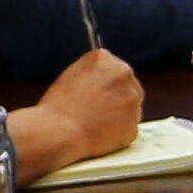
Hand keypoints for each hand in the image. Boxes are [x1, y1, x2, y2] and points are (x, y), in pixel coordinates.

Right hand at [10, 48, 145, 177]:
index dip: (104, 81)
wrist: (61, 132)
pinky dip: (117, 133)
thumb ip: (92, 72)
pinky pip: (127, 128)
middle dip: (116, 95)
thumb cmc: (58, 106)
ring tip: (94, 122)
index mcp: (105, 58)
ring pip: (130, 107)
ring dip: (118, 113)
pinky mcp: (134, 124)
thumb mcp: (71, 75)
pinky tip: (99, 134)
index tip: (97, 91)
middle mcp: (124, 74)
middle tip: (97, 108)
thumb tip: (101, 78)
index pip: (112, 66)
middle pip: (127, 84)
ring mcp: (133, 99)